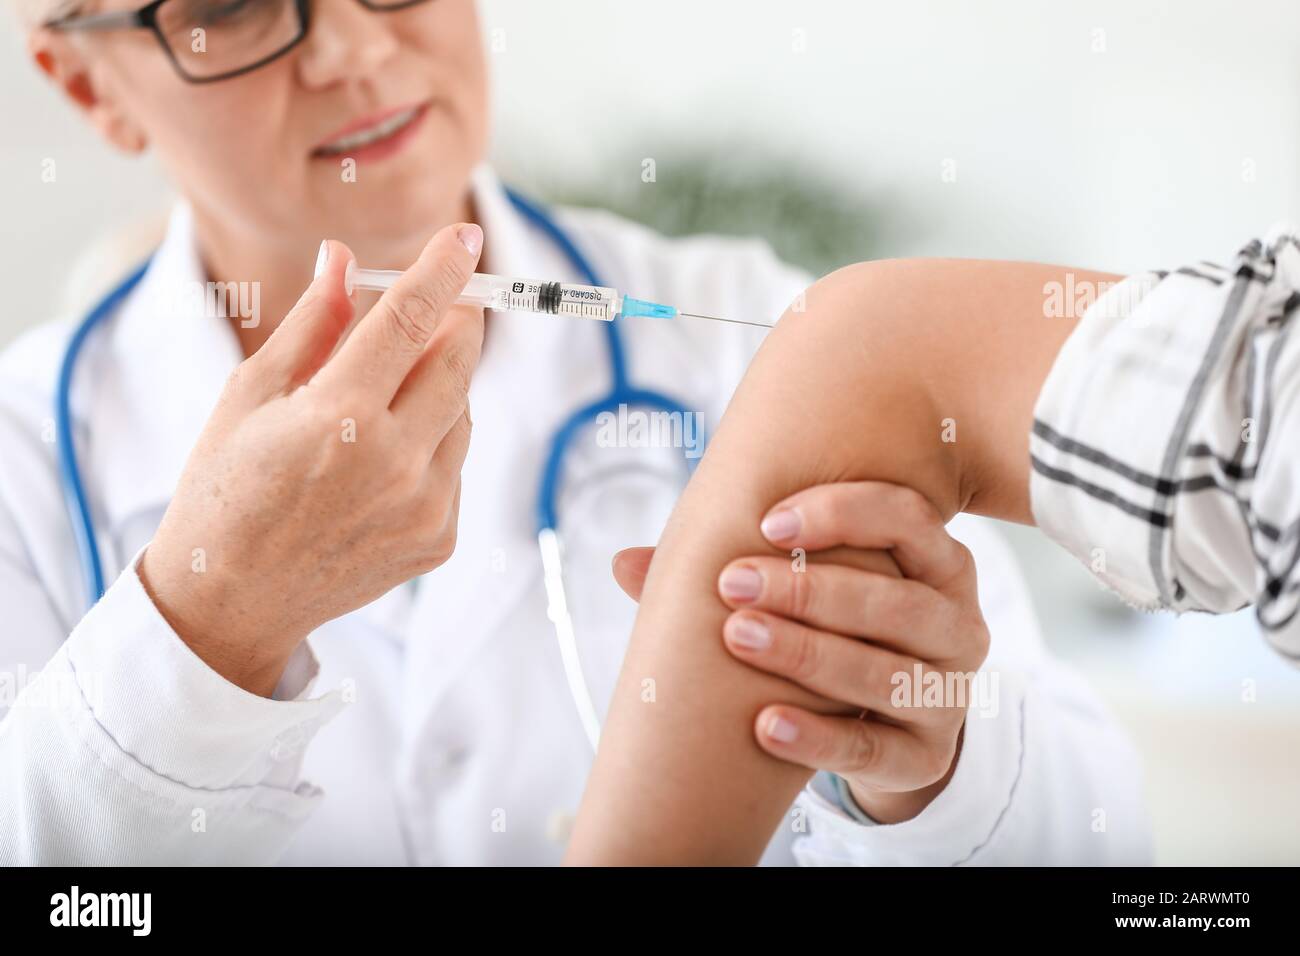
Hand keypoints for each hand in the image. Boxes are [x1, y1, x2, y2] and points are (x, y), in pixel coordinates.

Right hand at [139, 223, 484, 695]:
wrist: (230, 601)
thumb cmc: (226, 488)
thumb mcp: (250, 395)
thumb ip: (311, 324)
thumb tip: (346, 258)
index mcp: (340, 417)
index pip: (412, 320)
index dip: (444, 271)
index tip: (465, 239)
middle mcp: (395, 463)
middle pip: (457, 362)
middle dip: (453, 323)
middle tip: (437, 306)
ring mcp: (424, 507)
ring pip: (461, 413)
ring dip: (437, 388)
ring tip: (378, 402)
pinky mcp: (439, 538)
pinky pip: (454, 465)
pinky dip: (431, 444)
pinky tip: (379, 461)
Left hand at [611, 481, 988, 823]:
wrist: (885, 722)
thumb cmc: (839, 630)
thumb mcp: (808, 589)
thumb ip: (733, 563)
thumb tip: (624, 562)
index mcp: (938, 563)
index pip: (909, 518)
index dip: (844, 514)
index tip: (769, 520)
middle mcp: (958, 625)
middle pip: (895, 602)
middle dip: (809, 590)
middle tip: (731, 582)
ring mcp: (947, 694)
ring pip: (884, 675)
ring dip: (807, 654)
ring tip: (738, 637)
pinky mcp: (925, 756)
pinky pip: (872, 749)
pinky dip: (816, 739)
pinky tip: (763, 724)